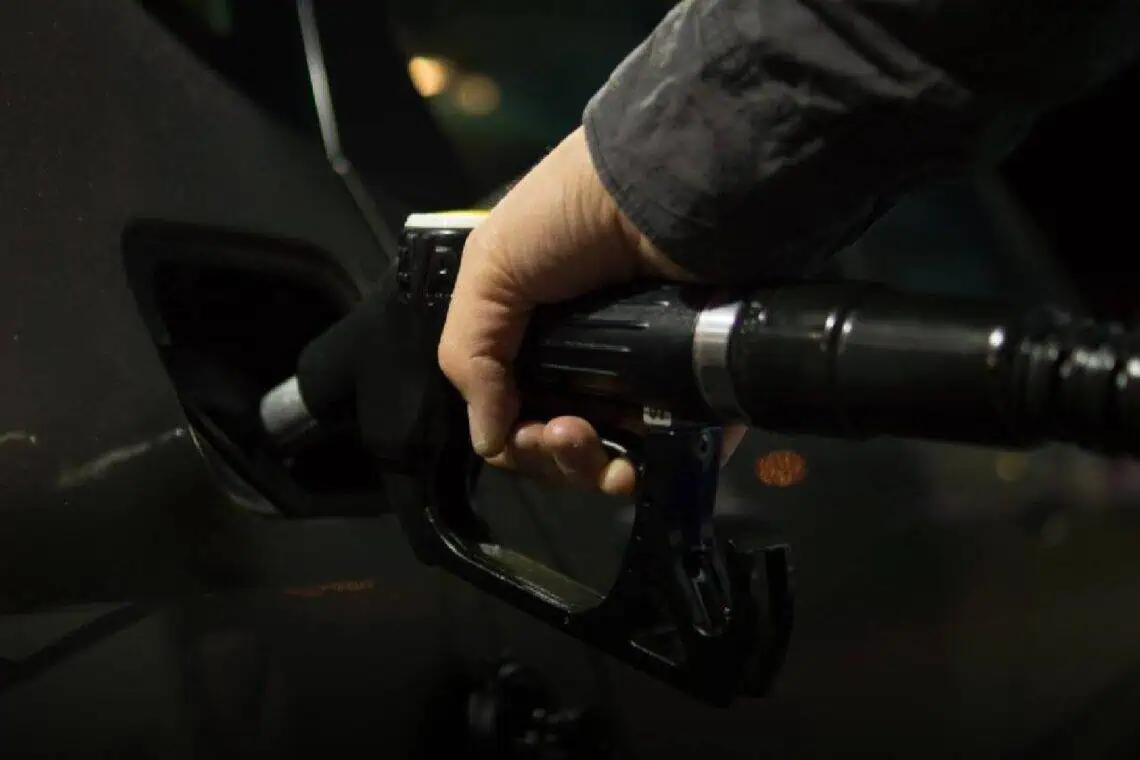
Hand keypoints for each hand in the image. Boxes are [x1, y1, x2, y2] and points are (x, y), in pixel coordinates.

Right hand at [437, 126, 744, 496]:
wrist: (666, 189)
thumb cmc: (571, 217)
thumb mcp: (492, 267)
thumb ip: (471, 354)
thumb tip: (488, 442)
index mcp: (537, 336)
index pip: (518, 413)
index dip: (515, 439)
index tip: (524, 433)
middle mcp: (590, 361)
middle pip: (563, 446)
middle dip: (553, 457)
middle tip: (564, 434)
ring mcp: (645, 377)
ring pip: (614, 458)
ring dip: (592, 470)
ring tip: (595, 444)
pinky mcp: (694, 385)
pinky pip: (674, 450)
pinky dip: (653, 471)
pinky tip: (638, 468)